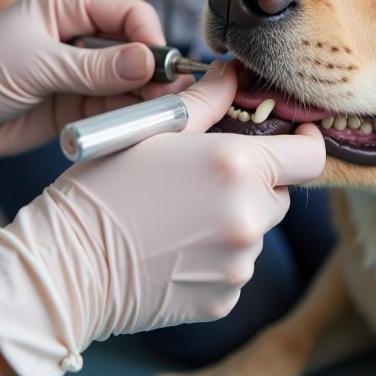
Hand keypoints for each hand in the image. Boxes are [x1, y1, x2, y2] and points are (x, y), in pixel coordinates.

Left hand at [0, 0, 185, 159]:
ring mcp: (84, 69)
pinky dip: (129, 118)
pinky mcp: (82, 101)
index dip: (151, 39)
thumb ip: (97, 68)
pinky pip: (118, 107)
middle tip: (167, 97)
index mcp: (70, 3)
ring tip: (155, 116)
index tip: (164, 68)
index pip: (130, 13)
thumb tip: (149, 63)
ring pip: (133, 82)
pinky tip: (136, 126)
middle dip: (153, 73)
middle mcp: (82, 33)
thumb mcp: (38, 65)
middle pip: (138, 48)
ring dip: (144, 99)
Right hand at [0, 63, 325, 375]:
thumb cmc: (103, 189)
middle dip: (256, 183)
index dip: (305, 141)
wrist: (65, 267)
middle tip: (207, 179)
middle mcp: (249, 217)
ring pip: (255, 232)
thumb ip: (207, 102)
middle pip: (280, 195)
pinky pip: (234, 268)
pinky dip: (215, 257)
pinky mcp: (224, 300)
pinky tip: (174, 250)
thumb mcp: (153, 131)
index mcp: (239, 166)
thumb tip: (234, 75)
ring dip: (233, 221)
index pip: (310, 155)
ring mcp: (238, 265)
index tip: (292, 135)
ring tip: (179, 218)